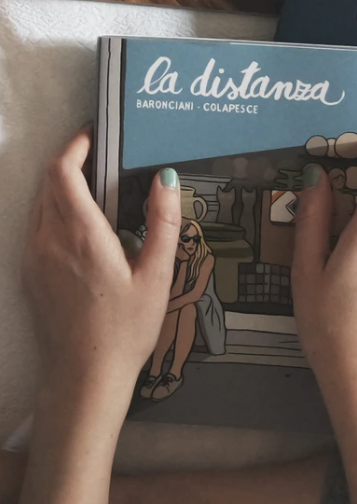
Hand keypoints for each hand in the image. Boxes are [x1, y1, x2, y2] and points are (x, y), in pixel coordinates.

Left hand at [19, 127, 180, 503]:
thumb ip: (163, 222)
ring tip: (95, 184)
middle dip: (70, 161)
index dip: (75, 146)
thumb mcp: (157, 274)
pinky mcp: (30, 275)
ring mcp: (34, 259)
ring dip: (59, 185)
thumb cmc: (126, 329)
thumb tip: (168, 178)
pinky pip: (36, 227)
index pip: (62, 173)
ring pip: (38, 204)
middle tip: (102, 155)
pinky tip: (81, 223)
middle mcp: (48, 242)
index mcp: (80, 236)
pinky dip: (53, 210)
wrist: (84, 379)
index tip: (95, 135)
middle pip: (46, 184)